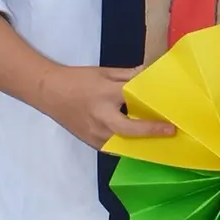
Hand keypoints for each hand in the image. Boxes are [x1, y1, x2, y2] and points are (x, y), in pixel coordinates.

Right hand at [36, 65, 175, 149]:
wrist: (50, 92)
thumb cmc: (78, 79)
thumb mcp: (105, 72)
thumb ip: (129, 75)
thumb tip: (149, 74)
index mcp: (105, 94)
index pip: (133, 99)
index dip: (150, 104)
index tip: (168, 114)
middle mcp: (100, 116)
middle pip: (128, 129)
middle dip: (149, 132)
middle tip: (169, 132)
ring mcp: (94, 133)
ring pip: (122, 143)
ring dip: (140, 142)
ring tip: (159, 141)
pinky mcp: (91, 142)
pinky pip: (113, 147)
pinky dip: (127, 145)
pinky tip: (140, 144)